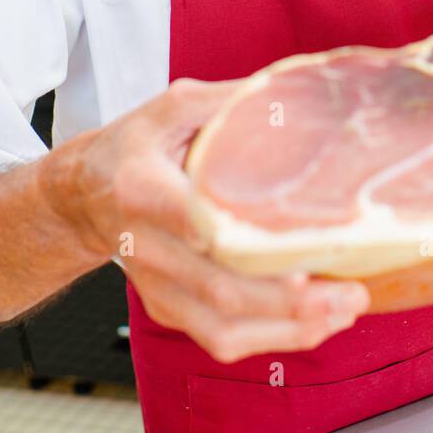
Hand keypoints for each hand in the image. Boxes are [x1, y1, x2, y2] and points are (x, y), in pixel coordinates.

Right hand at [71, 77, 370, 361]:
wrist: (82, 196)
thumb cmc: (136, 147)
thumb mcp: (173, 109)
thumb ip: (229, 103)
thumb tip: (298, 93)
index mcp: (143, 186)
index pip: (191, 219)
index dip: (241, 242)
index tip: (295, 250)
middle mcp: (146, 245)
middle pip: (219, 288)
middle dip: (290, 300)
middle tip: (349, 291)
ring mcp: (156, 285)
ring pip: (222, 327)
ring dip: (289, 329)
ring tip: (344, 309)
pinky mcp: (166, 310)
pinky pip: (220, 339)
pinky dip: (273, 338)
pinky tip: (317, 322)